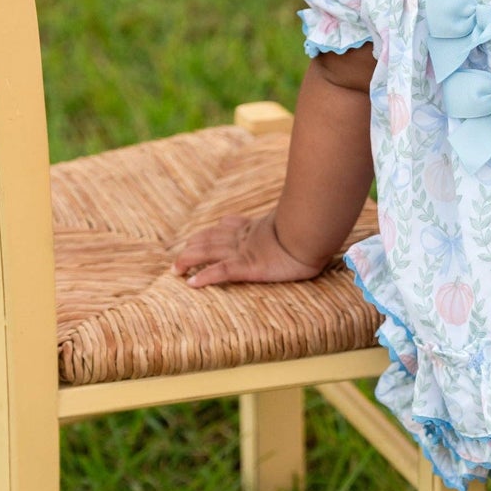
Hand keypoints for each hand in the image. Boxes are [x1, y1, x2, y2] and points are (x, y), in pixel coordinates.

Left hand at [172, 213, 327, 287]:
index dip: (212, 231)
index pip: (229, 227)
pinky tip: (192, 284)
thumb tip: (314, 206)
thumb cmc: (314, 227)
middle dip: (193, 246)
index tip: (201, 235)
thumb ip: (298, 216)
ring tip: (175, 270)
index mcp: (257, 229)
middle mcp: (246, 239)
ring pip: (209, 253)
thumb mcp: (302, 223)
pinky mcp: (248, 267)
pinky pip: (221, 272)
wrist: (315, 232)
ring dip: (189, 260)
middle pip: (212, 239)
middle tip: (179, 255)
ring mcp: (245, 252)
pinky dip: (205, 277)